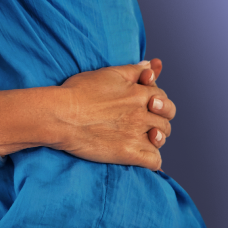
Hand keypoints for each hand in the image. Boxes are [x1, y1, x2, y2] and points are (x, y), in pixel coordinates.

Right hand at [56, 60, 174, 170]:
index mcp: (138, 93)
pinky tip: (140, 155)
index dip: (156, 100)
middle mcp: (141, 114)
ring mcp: (137, 134)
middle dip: (159, 120)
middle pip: (166, 119)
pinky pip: (155, 161)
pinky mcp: (129, 154)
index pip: (163, 97)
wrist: (61, 115)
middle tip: (144, 122)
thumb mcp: (107, 74)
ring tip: (142, 137)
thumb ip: (133, 70)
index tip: (145, 103)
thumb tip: (152, 65)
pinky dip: (152, 160)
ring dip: (156, 138)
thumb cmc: (79, 91)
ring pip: (162, 139)